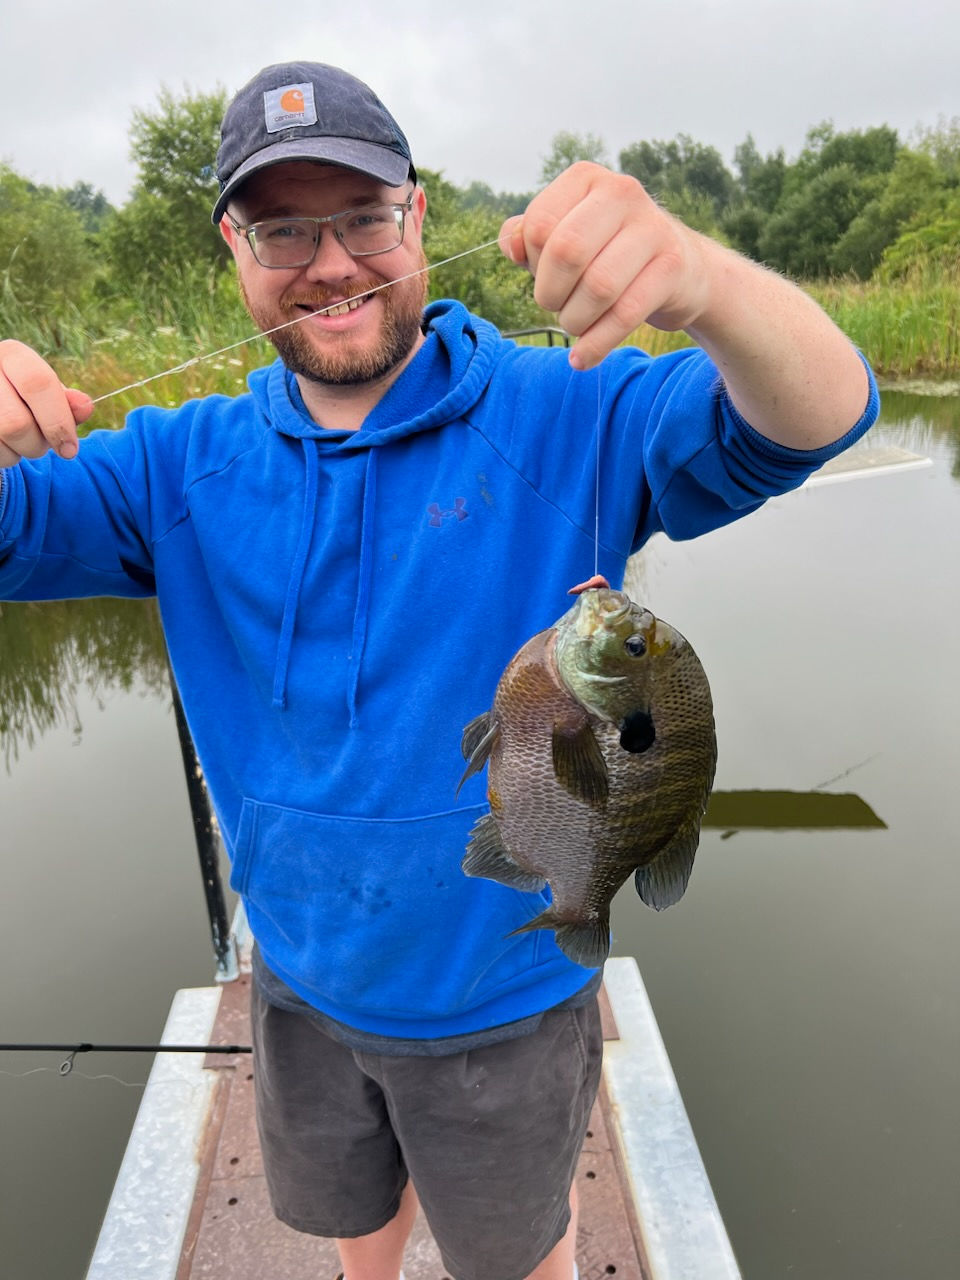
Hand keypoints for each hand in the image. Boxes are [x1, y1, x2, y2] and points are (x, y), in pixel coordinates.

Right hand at [0, 340, 93, 467]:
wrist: (2, 403)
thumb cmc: (29, 400)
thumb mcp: (50, 397)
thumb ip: (68, 403)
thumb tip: (86, 406)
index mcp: (11, 354)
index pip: (38, 383)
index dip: (58, 421)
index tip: (70, 449)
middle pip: (17, 422)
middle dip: (39, 444)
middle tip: (45, 444)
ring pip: (3, 438)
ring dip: (23, 450)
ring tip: (25, 440)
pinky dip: (7, 456)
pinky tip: (8, 443)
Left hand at [499, 162, 709, 368]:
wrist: (679, 270)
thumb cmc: (607, 252)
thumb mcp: (565, 236)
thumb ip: (528, 237)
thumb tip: (510, 245)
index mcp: (586, 179)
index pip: (540, 224)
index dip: (531, 261)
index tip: (543, 275)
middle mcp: (622, 192)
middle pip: (567, 251)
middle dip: (550, 293)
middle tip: (554, 305)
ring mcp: (652, 228)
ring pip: (599, 286)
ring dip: (575, 320)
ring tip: (575, 325)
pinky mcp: (672, 267)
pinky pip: (625, 314)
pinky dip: (596, 345)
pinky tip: (583, 357)